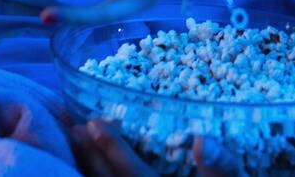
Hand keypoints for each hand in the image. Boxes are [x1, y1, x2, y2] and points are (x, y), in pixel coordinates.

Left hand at [70, 118, 247, 176]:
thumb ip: (223, 166)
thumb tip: (204, 142)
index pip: (134, 176)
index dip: (113, 150)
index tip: (94, 123)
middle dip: (90, 156)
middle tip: (71, 124)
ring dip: (88, 165)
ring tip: (72, 137)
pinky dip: (98, 175)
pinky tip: (89, 160)